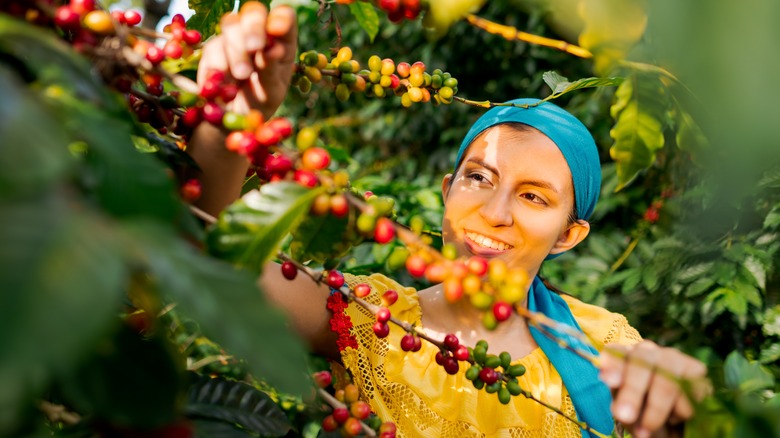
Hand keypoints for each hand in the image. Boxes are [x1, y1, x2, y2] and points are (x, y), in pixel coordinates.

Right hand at [197, 2, 297, 118]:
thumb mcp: (270, 93)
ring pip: (231, 24)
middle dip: (254, 27)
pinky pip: (213, 47)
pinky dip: (220, 66)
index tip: (277, 30)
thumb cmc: (258, 103)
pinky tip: (226, 84)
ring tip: (242, 76)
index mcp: (282, 42)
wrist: (229, 120)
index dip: (281, 18)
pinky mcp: (214, 49)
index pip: (285, 17)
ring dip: (237, 50)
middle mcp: (259, 34)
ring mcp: (235, 38)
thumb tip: (271, 49)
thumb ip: (270, 71)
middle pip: (255, 12)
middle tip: (255, 48)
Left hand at [599, 341, 708, 437]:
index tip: (609, 380)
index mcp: (623, 357)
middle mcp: (646, 351)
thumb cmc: (641, 415)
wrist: (670, 426)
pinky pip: (691, 392)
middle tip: (625, 416)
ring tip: (650, 427)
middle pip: (641, 364)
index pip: (616, 353)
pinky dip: (681, 411)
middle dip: (633, 392)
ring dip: (657, 409)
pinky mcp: (696, 369)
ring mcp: (672, 357)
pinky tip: (675, 415)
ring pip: (667, 380)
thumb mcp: (626, 411)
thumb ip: (620, 401)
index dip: (614, 365)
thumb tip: (616, 399)